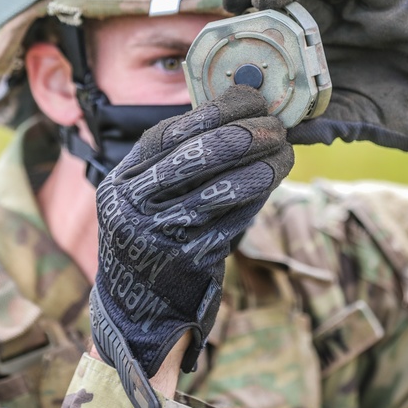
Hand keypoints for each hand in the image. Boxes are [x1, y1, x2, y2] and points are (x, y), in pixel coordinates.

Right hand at [89, 85, 292, 407]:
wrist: (135, 308)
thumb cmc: (153, 236)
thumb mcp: (147, 195)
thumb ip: (182, 158)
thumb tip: (243, 111)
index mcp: (122, 179)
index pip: (175, 132)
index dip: (219, 110)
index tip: (254, 99)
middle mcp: (133, 205)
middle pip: (200, 154)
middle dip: (247, 133)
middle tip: (277, 127)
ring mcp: (158, 236)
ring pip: (222, 189)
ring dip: (263, 166)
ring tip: (284, 153)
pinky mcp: (187, 263)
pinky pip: (233, 222)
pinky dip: (258, 200)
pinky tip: (272, 184)